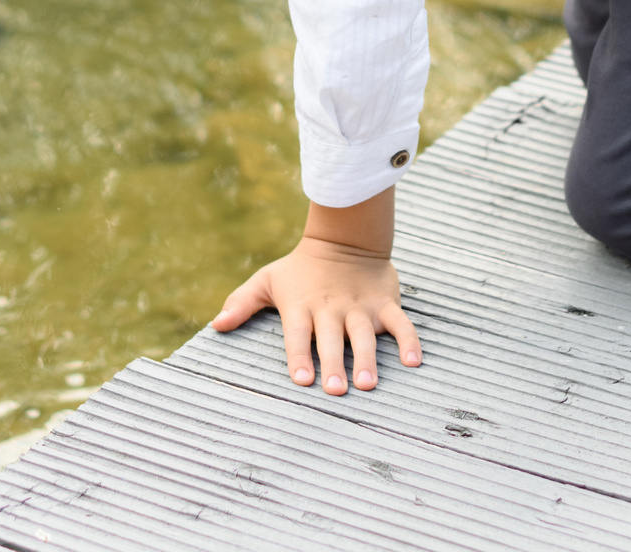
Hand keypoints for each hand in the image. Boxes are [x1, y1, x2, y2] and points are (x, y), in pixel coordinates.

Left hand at [212, 194, 422, 393]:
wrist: (345, 239)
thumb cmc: (300, 269)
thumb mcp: (268, 280)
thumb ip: (242, 302)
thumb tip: (217, 325)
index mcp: (302, 306)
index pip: (298, 334)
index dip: (299, 355)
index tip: (302, 379)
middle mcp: (331, 309)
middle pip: (332, 339)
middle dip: (334, 364)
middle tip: (336, 391)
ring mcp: (360, 306)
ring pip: (364, 334)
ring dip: (367, 358)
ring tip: (368, 383)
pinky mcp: (384, 303)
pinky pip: (401, 323)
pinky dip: (409, 340)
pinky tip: (414, 362)